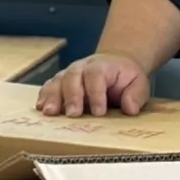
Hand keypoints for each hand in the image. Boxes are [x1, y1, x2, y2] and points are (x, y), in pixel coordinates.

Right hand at [36, 53, 150, 116]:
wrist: (115, 65)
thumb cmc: (126, 79)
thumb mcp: (139, 84)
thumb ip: (136, 95)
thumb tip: (130, 108)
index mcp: (102, 66)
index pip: (96, 76)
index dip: (96, 93)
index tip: (99, 112)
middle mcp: (82, 68)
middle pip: (72, 77)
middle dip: (72, 96)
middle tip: (72, 114)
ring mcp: (69, 74)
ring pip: (58, 81)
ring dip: (52, 96)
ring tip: (49, 112)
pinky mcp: (61, 83)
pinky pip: (49, 86)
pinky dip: (44, 96)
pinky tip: (41, 107)